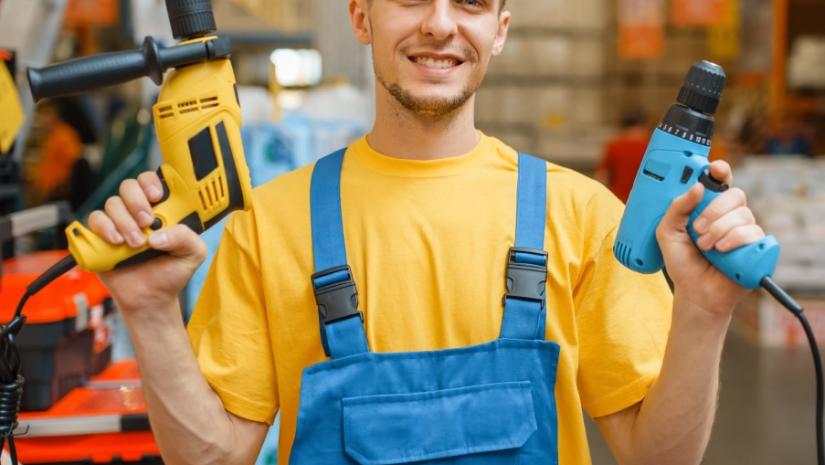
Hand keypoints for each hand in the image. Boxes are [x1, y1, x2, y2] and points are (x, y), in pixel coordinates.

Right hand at [88, 171, 206, 312]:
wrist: (151, 298)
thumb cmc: (172, 273)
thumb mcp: (192, 255)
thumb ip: (186, 237)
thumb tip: (157, 235)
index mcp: (161, 210)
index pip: (151, 181)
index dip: (151, 183)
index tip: (157, 197)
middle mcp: (137, 212)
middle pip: (129, 186)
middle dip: (137, 201)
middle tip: (147, 222)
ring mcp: (118, 223)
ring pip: (112, 203)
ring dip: (124, 221)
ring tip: (136, 244)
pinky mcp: (100, 237)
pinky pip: (95, 219)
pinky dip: (104, 228)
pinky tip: (116, 242)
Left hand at [655, 160, 764, 317]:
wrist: (694, 292)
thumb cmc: (682, 262)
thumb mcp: (667, 232)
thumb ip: (676, 208)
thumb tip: (696, 187)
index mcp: (710, 208)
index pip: (721, 182)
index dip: (721, 172)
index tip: (715, 168)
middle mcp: (730, 216)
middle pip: (734, 195)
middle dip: (714, 211)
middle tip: (697, 230)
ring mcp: (745, 230)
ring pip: (743, 214)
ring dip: (719, 231)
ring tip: (706, 248)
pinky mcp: (756, 247)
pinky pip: (753, 233)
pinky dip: (734, 241)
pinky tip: (722, 252)